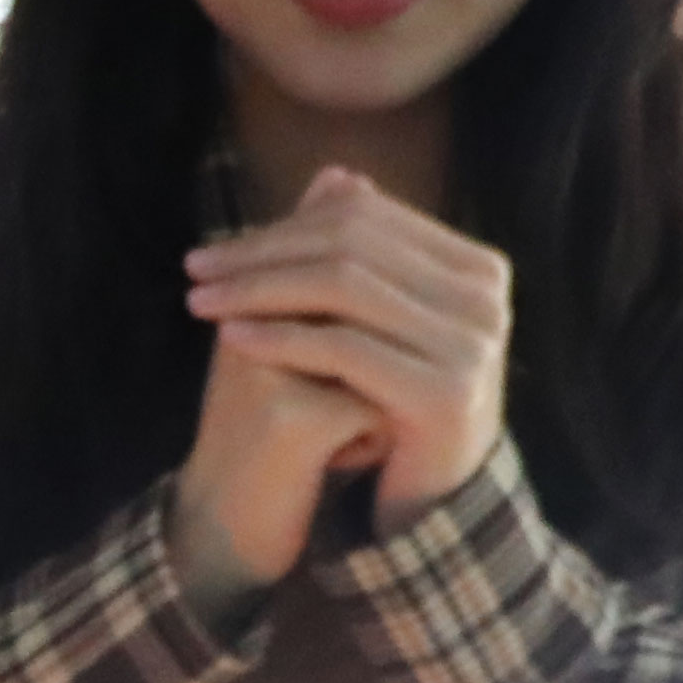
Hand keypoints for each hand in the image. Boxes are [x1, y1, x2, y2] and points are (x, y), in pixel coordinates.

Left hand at [171, 167, 512, 608]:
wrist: (432, 506)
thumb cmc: (392, 410)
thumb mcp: (371, 324)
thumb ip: (358, 254)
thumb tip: (335, 176)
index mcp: (476, 268)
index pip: (365, 218)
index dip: (283, 226)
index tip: (215, 250)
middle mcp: (485, 297)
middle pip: (351, 245)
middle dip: (263, 253)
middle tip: (196, 268)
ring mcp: (473, 343)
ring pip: (344, 287)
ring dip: (260, 288)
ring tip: (201, 301)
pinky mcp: (445, 393)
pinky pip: (344, 348)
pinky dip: (281, 337)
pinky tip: (232, 339)